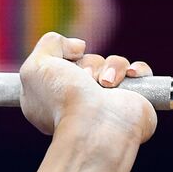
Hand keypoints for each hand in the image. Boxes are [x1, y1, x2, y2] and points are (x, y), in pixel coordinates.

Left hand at [19, 32, 157, 144]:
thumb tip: (79, 47)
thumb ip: (48, 45)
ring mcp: (105, 102)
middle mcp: (77, 101)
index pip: (56, 66)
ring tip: (107, 84)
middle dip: (88, 62)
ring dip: (111, 66)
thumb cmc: (63, 100)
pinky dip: (136, 70)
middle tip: (85, 79)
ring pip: (113, 63)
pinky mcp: (131, 101)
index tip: (59, 66)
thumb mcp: (35, 67)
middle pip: (87, 60)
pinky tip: (130, 77)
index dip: (59, 59)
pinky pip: (137, 72)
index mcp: (49, 98)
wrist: (96, 125)